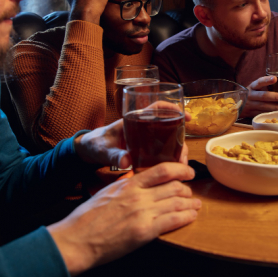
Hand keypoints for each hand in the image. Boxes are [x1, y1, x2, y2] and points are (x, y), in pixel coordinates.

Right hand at [47, 162, 200, 275]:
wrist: (77, 239)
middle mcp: (138, 196)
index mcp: (129, 184)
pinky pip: (174, 220)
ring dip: (191, 204)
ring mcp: (143, 213)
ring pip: (177, 202)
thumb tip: (139, 185)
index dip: (180, 170)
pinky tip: (191, 216)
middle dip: (187, 190)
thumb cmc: (87, 218)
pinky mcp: (145, 232)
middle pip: (174, 186)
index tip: (189, 173)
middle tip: (190, 194)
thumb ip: (126, 187)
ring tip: (196, 205)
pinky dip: (187, 217)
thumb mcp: (107, 192)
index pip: (162, 170)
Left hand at [74, 106, 190, 168]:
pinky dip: (170, 158)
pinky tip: (174, 169)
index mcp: (134, 120)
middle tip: (184, 154)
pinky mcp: (145, 150)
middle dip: (181, 138)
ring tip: (181, 165)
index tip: (187, 117)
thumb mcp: (104, 150)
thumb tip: (125, 161)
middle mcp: (144, 127)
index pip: (157, 107)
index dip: (173, 109)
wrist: (90, 151)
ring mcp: (146, 139)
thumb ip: (113, 155)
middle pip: (169, 126)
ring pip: (169, 140)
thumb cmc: (96, 144)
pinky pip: (163, 151)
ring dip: (178, 151)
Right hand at [241, 76, 277, 117]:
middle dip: (275, 97)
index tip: (275, 78)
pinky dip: (270, 113)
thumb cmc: (249, 95)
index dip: (267, 80)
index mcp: (252, 87)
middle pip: (263, 96)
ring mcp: (250, 105)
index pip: (259, 82)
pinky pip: (261, 113)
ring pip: (263, 106)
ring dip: (275, 107)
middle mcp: (250, 95)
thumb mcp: (253, 89)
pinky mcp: (250, 113)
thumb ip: (263, 87)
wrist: (233, 105)